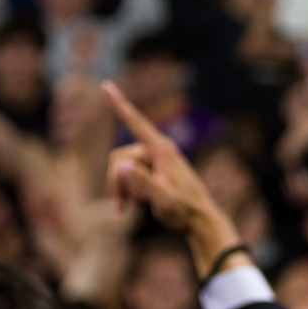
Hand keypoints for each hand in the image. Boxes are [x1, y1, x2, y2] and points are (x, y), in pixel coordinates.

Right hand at [101, 81, 239, 263]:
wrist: (201, 223)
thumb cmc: (184, 211)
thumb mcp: (162, 199)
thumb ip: (141, 181)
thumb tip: (121, 164)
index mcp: (162, 150)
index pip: (136, 123)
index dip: (119, 104)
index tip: (106, 85)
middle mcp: (158, 150)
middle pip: (120, 156)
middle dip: (116, 180)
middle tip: (121, 206)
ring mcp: (157, 160)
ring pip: (122, 167)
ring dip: (121, 187)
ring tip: (129, 207)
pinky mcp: (155, 171)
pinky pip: (130, 173)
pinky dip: (127, 189)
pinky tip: (133, 205)